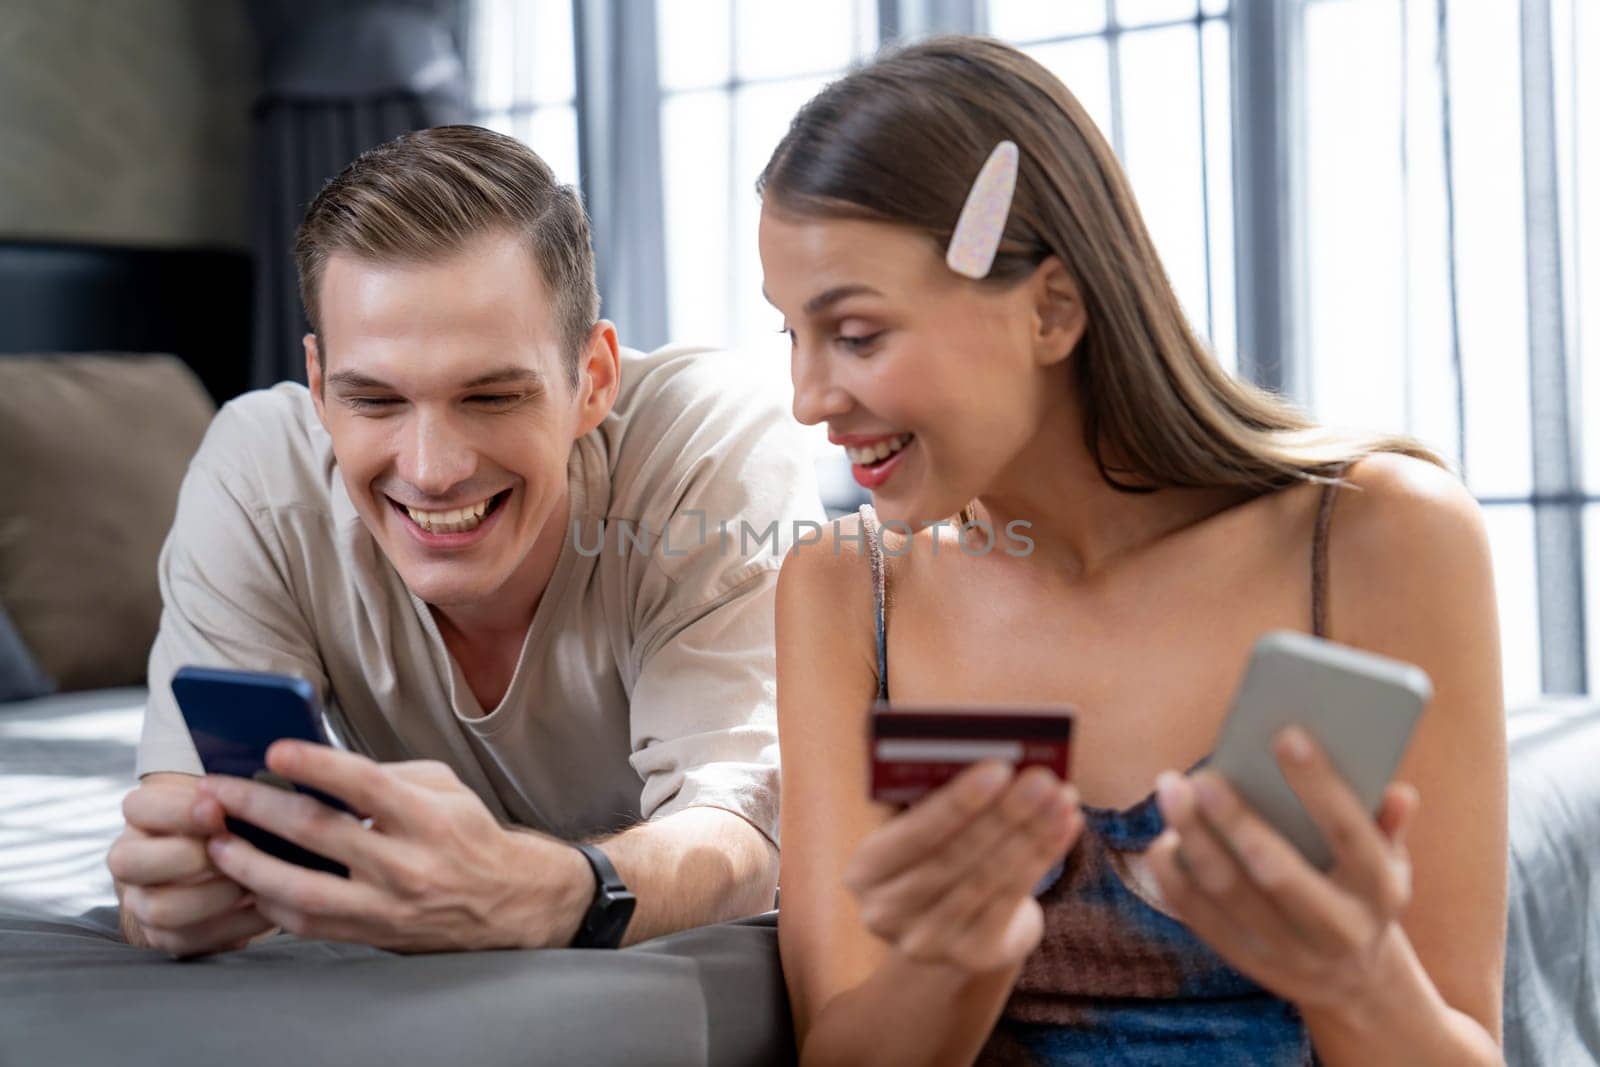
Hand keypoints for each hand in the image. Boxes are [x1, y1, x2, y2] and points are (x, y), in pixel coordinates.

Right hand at [108, 775, 276, 955]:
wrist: (228, 865)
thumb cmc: (237, 818)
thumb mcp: (230, 796)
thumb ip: (235, 789)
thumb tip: (270, 775)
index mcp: (142, 815)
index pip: (139, 807)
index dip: (177, 810)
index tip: (217, 809)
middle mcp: (131, 860)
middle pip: (131, 862)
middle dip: (188, 857)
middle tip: (234, 850)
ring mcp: (142, 902)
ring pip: (159, 907)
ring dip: (214, 894)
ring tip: (253, 881)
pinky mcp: (166, 937)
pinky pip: (191, 940)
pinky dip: (234, 925)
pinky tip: (266, 908)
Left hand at [194, 742, 593, 951]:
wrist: (506, 903)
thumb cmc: (469, 834)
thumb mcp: (444, 788)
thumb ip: (387, 776)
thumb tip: (320, 767)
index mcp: (429, 817)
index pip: (365, 784)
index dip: (316, 765)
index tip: (273, 749)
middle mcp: (406, 865)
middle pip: (318, 834)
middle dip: (257, 808)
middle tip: (216, 791)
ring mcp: (386, 906)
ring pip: (300, 890)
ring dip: (249, 864)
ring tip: (217, 842)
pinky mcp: (371, 935)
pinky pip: (307, 923)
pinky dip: (270, 901)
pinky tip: (248, 879)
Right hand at [844, 762, 1082, 974]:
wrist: (951, 920)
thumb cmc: (938, 849)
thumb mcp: (925, 829)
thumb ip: (944, 801)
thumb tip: (1003, 768)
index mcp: (866, 871)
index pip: (913, 835)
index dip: (958, 804)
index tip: (999, 769)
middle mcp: (887, 912)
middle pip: (955, 858)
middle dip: (1005, 815)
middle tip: (1042, 779)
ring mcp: (928, 941)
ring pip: (988, 880)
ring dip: (1032, 834)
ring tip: (1062, 798)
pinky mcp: (970, 956)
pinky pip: (1012, 902)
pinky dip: (1043, 858)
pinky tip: (1066, 826)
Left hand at [1148, 726, 1419, 1015]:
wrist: (1353, 981)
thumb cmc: (1362, 892)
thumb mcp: (1391, 864)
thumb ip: (1387, 825)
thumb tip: (1397, 793)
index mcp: (1378, 891)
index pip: (1348, 831)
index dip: (1319, 785)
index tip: (1285, 736)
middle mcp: (1336, 928)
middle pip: (1276, 871)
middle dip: (1236, 821)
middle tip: (1202, 775)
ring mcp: (1288, 950)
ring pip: (1229, 892)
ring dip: (1193, 838)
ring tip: (1170, 791)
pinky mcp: (1246, 959)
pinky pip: (1199, 916)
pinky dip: (1173, 876)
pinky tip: (1161, 841)